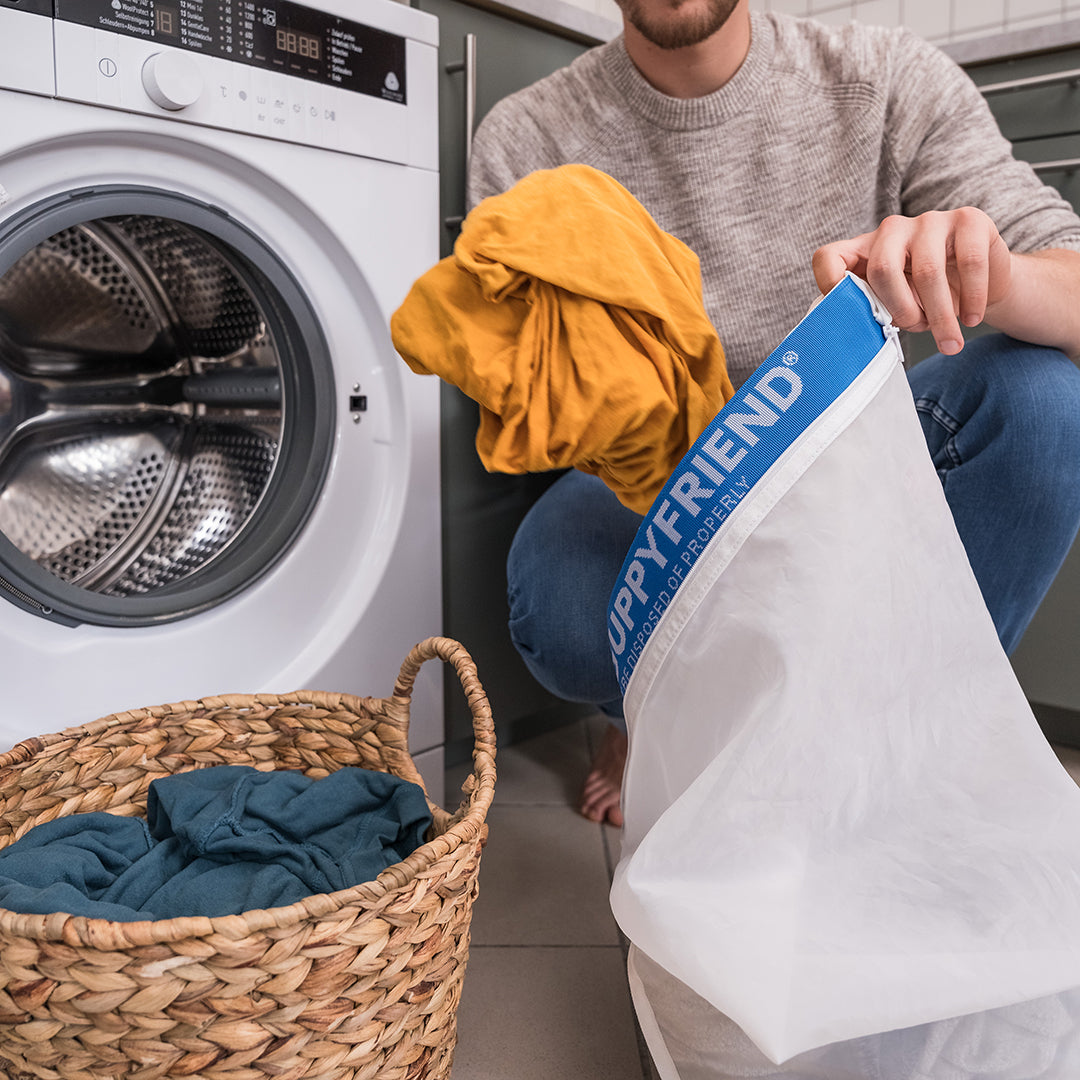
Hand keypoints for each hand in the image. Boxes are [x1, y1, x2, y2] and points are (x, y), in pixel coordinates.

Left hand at [812, 208, 1012, 354]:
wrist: (981, 285)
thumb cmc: (928, 300)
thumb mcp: (896, 307)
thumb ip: (875, 311)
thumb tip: (860, 336)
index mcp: (864, 251)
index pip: (828, 258)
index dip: (830, 285)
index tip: (849, 316)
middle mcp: (892, 230)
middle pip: (883, 269)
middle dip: (901, 310)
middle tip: (918, 329)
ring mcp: (930, 221)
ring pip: (928, 271)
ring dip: (940, 315)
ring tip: (950, 340)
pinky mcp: (969, 219)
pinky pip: (968, 263)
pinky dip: (972, 298)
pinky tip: (972, 318)